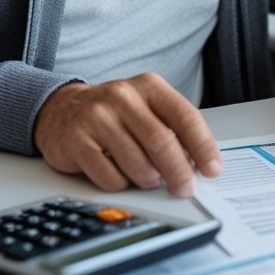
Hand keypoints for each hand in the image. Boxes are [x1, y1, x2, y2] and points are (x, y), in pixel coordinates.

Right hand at [33, 73, 221, 195]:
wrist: (60, 110)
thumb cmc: (114, 113)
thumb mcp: (146, 109)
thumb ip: (172, 129)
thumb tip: (198, 164)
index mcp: (149, 86)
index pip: (185, 116)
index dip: (203, 146)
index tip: (213, 169)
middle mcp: (123, 97)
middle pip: (162, 141)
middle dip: (179, 172)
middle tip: (186, 188)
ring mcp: (97, 117)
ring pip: (136, 162)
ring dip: (149, 179)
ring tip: (149, 179)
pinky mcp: (77, 141)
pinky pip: (109, 175)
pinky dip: (121, 183)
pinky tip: (120, 176)